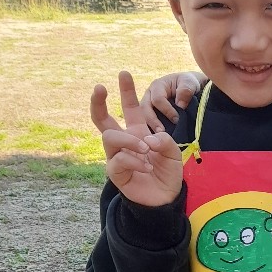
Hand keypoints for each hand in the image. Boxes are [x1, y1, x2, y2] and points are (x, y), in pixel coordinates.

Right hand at [91, 71, 182, 206]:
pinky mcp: (115, 172)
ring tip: (145, 149)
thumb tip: (146, 139)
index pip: (129, 108)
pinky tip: (147, 166)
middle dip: (99, 101)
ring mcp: (116, 156)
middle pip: (102, 119)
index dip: (127, 91)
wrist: (165, 198)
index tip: (124, 73)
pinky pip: (118, 160)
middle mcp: (124, 142)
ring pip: (110, 137)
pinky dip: (134, 161)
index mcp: (137, 132)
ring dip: (129, 140)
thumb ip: (164, 141)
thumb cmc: (167, 173)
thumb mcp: (173, 153)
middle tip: (100, 87)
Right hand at [139, 70, 203, 132]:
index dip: (166, 110)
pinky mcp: (151, 117)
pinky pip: (146, 124)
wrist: (192, 89)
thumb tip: (180, 105)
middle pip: (145, 109)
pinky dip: (150, 131)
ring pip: (143, 117)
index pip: (157, 99)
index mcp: (157, 86)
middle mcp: (149, 96)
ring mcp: (148, 107)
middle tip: (162, 133)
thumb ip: (186, 90)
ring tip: (157, 138)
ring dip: (150, 127)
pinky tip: (155, 140)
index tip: (176, 119)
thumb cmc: (190, 84)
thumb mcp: (190, 82)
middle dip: (153, 121)